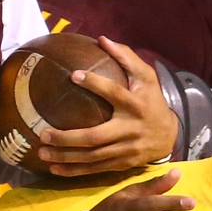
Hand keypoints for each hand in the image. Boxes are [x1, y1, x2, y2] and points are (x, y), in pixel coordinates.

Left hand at [37, 36, 177, 175]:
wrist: (169, 135)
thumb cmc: (151, 100)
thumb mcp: (145, 77)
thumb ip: (126, 58)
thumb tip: (102, 39)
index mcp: (136, 105)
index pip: (115, 93)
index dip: (96, 84)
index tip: (74, 75)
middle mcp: (130, 129)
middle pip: (96, 137)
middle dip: (68, 137)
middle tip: (42, 133)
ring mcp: (126, 150)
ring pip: (93, 157)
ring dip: (66, 157)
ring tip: (42, 152)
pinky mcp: (122, 164)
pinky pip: (95, 169)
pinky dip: (74, 171)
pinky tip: (54, 169)